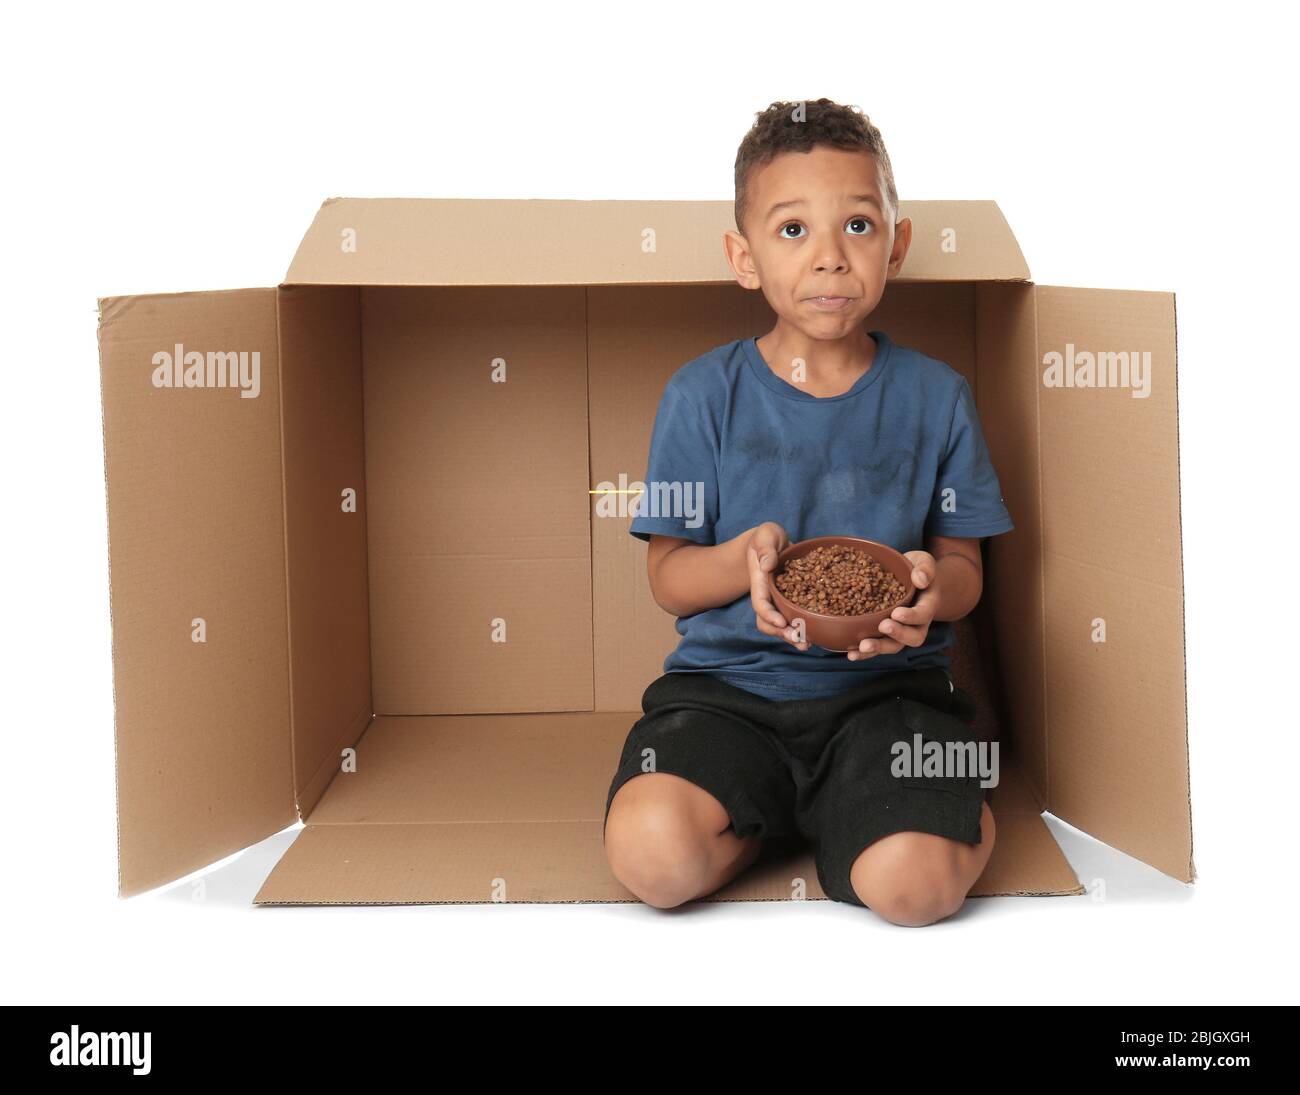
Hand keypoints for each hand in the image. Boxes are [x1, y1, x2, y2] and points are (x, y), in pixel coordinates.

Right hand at [747, 522, 809, 650]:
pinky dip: (804, 629)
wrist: (772, 543)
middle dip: (781, 634)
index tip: (781, 622)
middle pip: (768, 622)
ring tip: (808, 644)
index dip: (769, 615)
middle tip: (799, 639)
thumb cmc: (767, 537)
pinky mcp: (792, 601)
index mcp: (760, 582)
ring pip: (782, 626)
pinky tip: (817, 635)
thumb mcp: (765, 536)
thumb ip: (766, 549)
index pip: (760, 604)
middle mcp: (768, 596)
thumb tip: (767, 565)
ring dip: (793, 637)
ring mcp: (779, 601)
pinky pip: (795, 619)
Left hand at [848, 550, 940, 660]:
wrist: (908, 579)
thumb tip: (920, 579)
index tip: (897, 613)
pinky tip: (850, 653)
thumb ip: (925, 568)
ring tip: (862, 647)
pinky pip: (877, 647)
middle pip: (912, 637)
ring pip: (893, 646)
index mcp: (927, 605)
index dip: (911, 617)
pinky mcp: (885, 635)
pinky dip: (864, 652)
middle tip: (882, 627)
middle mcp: (916, 624)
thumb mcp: (923, 562)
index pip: (923, 614)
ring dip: (878, 648)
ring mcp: (901, 632)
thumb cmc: (915, 569)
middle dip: (897, 635)